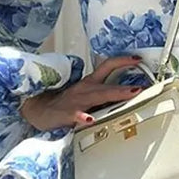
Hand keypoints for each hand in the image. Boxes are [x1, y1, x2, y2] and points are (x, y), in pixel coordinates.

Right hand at [20, 55, 144, 130]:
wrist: (37, 109)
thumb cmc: (64, 103)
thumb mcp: (87, 95)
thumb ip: (105, 94)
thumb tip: (128, 94)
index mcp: (90, 83)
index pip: (107, 66)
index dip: (123, 61)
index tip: (137, 59)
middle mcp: (84, 89)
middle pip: (106, 85)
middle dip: (124, 88)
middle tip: (140, 88)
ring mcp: (75, 101)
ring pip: (95, 97)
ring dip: (112, 96)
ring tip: (127, 95)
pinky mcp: (65, 113)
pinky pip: (74, 115)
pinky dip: (82, 117)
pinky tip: (89, 120)